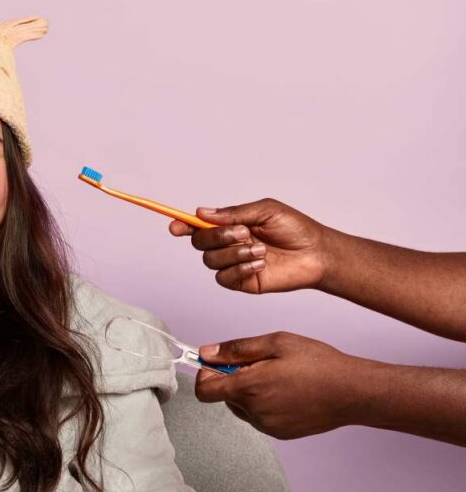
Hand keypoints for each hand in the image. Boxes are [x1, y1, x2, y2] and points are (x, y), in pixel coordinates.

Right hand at [169, 199, 330, 293]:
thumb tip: (202, 213)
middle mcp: (227, 244)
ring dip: (234, 253)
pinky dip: (240, 269)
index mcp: (230, 224)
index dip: (183, 225)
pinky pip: (224, 278)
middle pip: (200, 243)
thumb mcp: (265, 210)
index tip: (175, 226)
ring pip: (210, 261)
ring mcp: (232, 263)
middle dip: (218, 237)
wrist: (315, 254)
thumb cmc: (295, 229)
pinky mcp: (240, 281)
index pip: (198, 225)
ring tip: (260, 250)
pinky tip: (260, 264)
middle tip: (242, 232)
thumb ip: (233, 212)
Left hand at [194, 332, 363, 438]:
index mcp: (249, 388)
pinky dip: (264, 404)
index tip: (218, 363)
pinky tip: (287, 391)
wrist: (353, 392)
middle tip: (260, 364)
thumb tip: (207, 353)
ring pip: (241, 407)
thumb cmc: (319, 364)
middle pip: (223, 397)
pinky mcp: (280, 433)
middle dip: (233, 379)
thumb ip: (237, 349)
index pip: (204, 391)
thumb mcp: (276, 343)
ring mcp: (267, 426)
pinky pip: (259, 417)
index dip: (205, 374)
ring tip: (278, 377)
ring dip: (249, 392)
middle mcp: (254, 412)